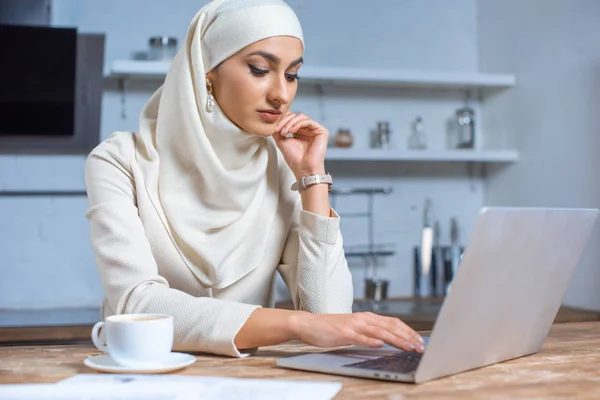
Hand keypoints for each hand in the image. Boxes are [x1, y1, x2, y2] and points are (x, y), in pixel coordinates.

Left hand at [272, 112, 328, 178]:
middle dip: (285, 121)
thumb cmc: (295, 159)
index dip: (282, 120)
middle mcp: (307, 129)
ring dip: (290, 123)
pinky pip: (308, 121)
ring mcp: (315, 130)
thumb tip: (273, 122)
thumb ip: (278, 130)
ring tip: (284, 132)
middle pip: (295, 116)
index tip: (274, 128)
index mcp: (299, 131)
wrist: (304, 169)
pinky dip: (298, 124)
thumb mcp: (282, 141)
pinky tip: (292, 131)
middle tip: (278, 129)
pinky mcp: (322, 131)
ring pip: (301, 117)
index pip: (290, 118)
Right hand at [292, 312, 425, 352]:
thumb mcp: (354, 328)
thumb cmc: (331, 328)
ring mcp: (354, 325)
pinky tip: (380, 345)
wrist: (309, 323)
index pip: (393, 322)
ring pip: (380, 332)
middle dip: (408, 336)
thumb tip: (386, 340)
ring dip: (396, 340)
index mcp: (367, 317)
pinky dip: (371, 341)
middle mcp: (363, 319)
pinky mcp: (344, 332)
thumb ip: (369, 332)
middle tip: (420, 346)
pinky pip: (360, 337)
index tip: (419, 340)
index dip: (408, 331)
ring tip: (408, 347)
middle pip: (391, 326)